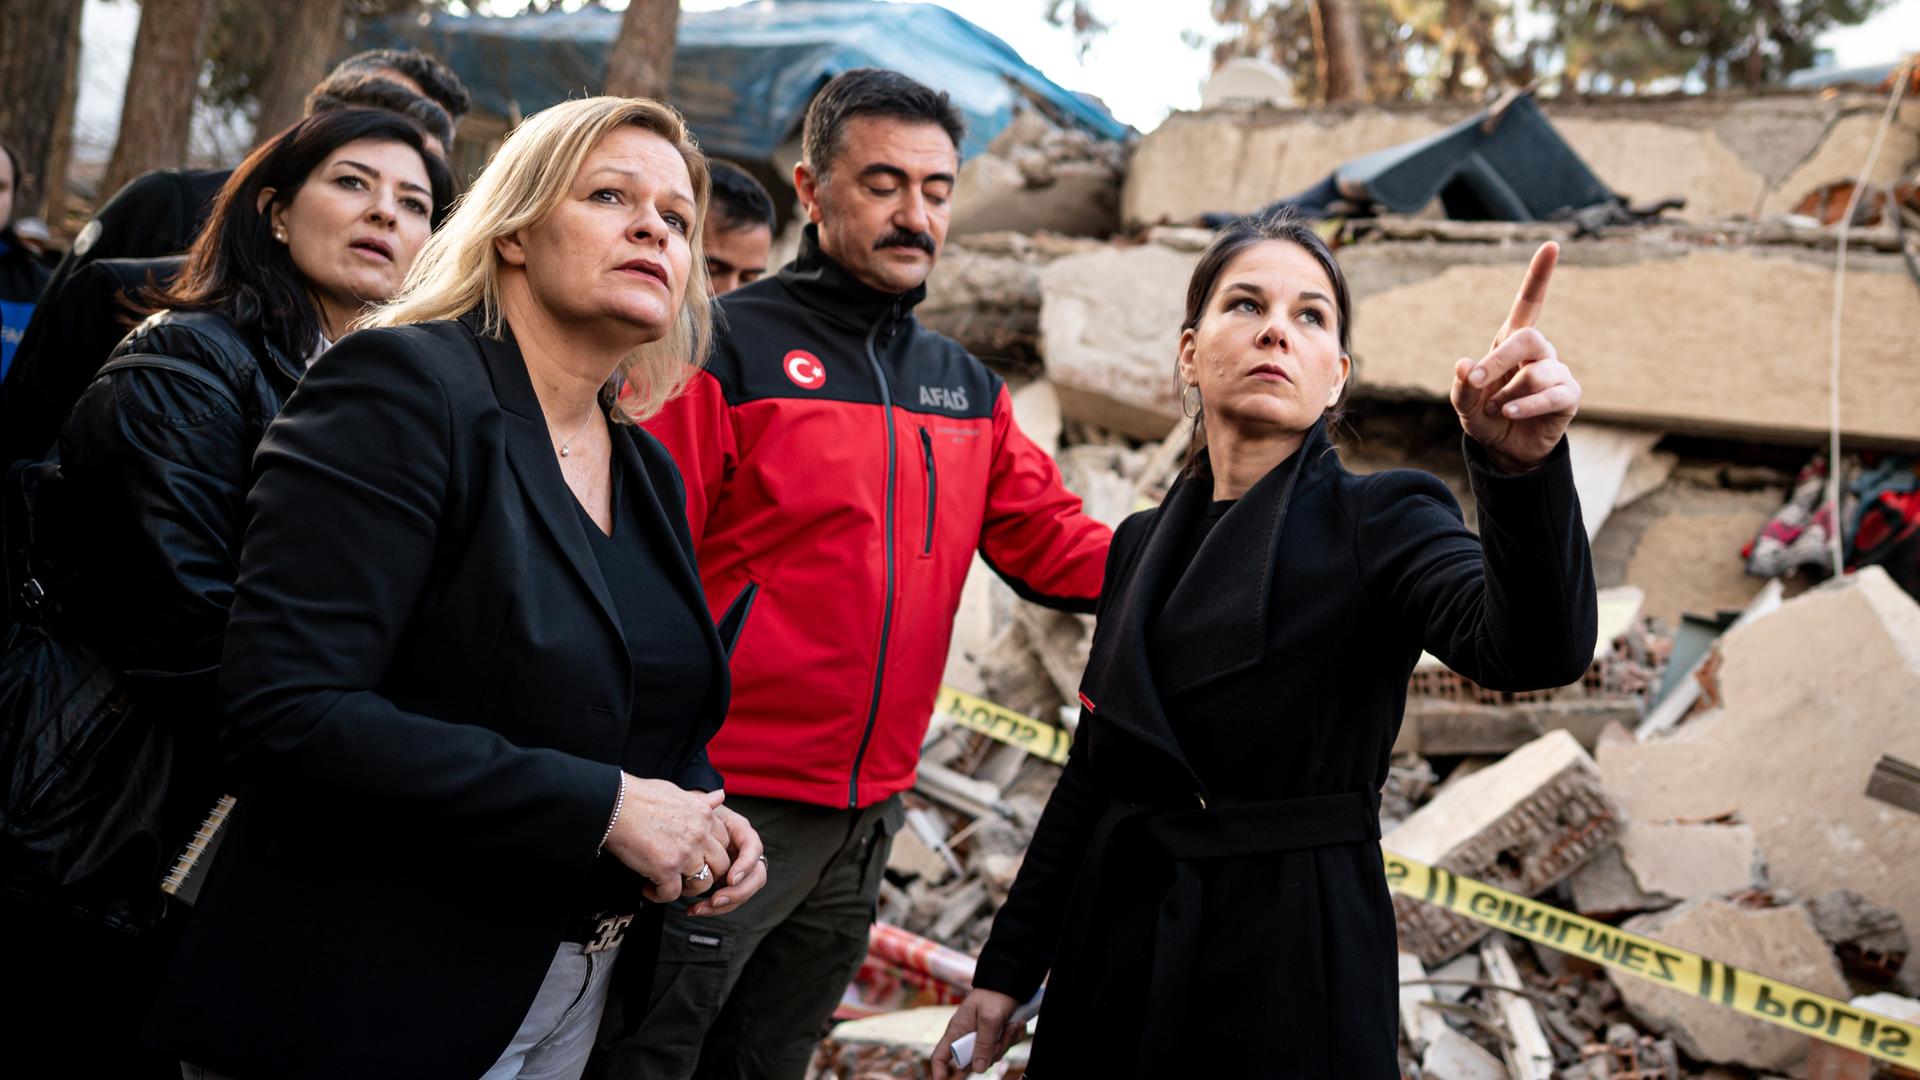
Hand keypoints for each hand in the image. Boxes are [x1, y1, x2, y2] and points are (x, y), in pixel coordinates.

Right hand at [603, 776, 731, 903]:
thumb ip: (701, 801)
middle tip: (688, 875)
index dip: (712, 853)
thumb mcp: (677, 792)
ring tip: (670, 883)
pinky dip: (659, 896)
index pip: (725, 842)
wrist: (614, 804)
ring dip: (687, 888)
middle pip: (721, 866)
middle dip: (707, 873)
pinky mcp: (665, 869)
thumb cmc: (640, 796)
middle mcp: (700, 835)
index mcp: (704, 816)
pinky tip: (648, 888)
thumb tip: (720, 796)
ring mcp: (684, 854)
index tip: (699, 858)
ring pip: (703, 884)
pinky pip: (672, 894)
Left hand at [686, 801, 768, 915]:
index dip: (746, 865)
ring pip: (742, 893)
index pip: (754, 849)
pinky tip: (692, 909)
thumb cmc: (689, 814)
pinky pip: (726, 899)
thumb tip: (719, 795)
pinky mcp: (725, 884)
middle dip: (738, 892)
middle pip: (756, 877)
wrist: (679, 825)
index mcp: (742, 832)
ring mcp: (737, 870)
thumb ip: (708, 803)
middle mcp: (744, 853)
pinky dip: (711, 907)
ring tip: (698, 908)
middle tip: (716, 899)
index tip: (730, 878)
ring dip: (723, 905)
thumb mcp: (698, 807)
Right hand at [932, 988, 1020, 1076]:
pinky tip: (1016, 1025)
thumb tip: (978, 1069)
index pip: (940, 1056)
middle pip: (973, 1062)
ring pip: (992, 1056)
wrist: (1009, 982)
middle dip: (991, 1053)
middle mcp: (967, 1037)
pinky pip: (1004, 1047)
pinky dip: (1013, 1037)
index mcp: (957, 1031)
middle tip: (1001, 1036)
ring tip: (1011, 1025)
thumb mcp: (989, 1019)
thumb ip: (984, 1044)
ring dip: (1005, 1042)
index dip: (939, 1070)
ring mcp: (982, 1038)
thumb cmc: (993, 995)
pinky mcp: (995, 1037)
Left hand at [1451, 241, 1581, 471]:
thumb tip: (1465, 365)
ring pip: (1538, 372)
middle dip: (1499, 359)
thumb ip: (1462, 386)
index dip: (1539, 276)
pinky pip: (1552, 394)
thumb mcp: (1464, 404)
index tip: (1551, 246)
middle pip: (1529, 337)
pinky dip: (1527, 405)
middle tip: (1477, 380)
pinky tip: (1510, 412)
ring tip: (1496, 408)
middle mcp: (1538, 353)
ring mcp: (1556, 373)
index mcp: (1511, 343)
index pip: (1530, 303)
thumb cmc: (1486, 416)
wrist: (1505, 450)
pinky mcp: (1568, 397)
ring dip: (1509, 392)